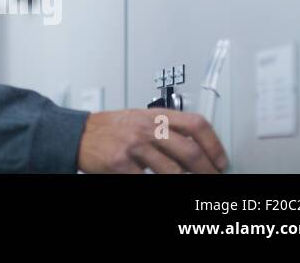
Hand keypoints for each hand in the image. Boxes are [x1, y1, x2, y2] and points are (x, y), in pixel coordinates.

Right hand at [77, 109, 227, 172]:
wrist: (78, 134)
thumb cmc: (111, 128)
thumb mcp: (140, 119)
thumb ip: (164, 128)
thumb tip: (195, 147)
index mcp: (155, 115)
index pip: (196, 124)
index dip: (214, 145)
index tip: (221, 160)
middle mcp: (147, 128)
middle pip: (190, 151)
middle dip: (208, 171)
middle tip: (212, 177)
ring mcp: (134, 146)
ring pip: (174, 171)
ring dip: (186, 181)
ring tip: (189, 182)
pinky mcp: (122, 164)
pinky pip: (147, 181)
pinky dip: (157, 184)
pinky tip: (159, 182)